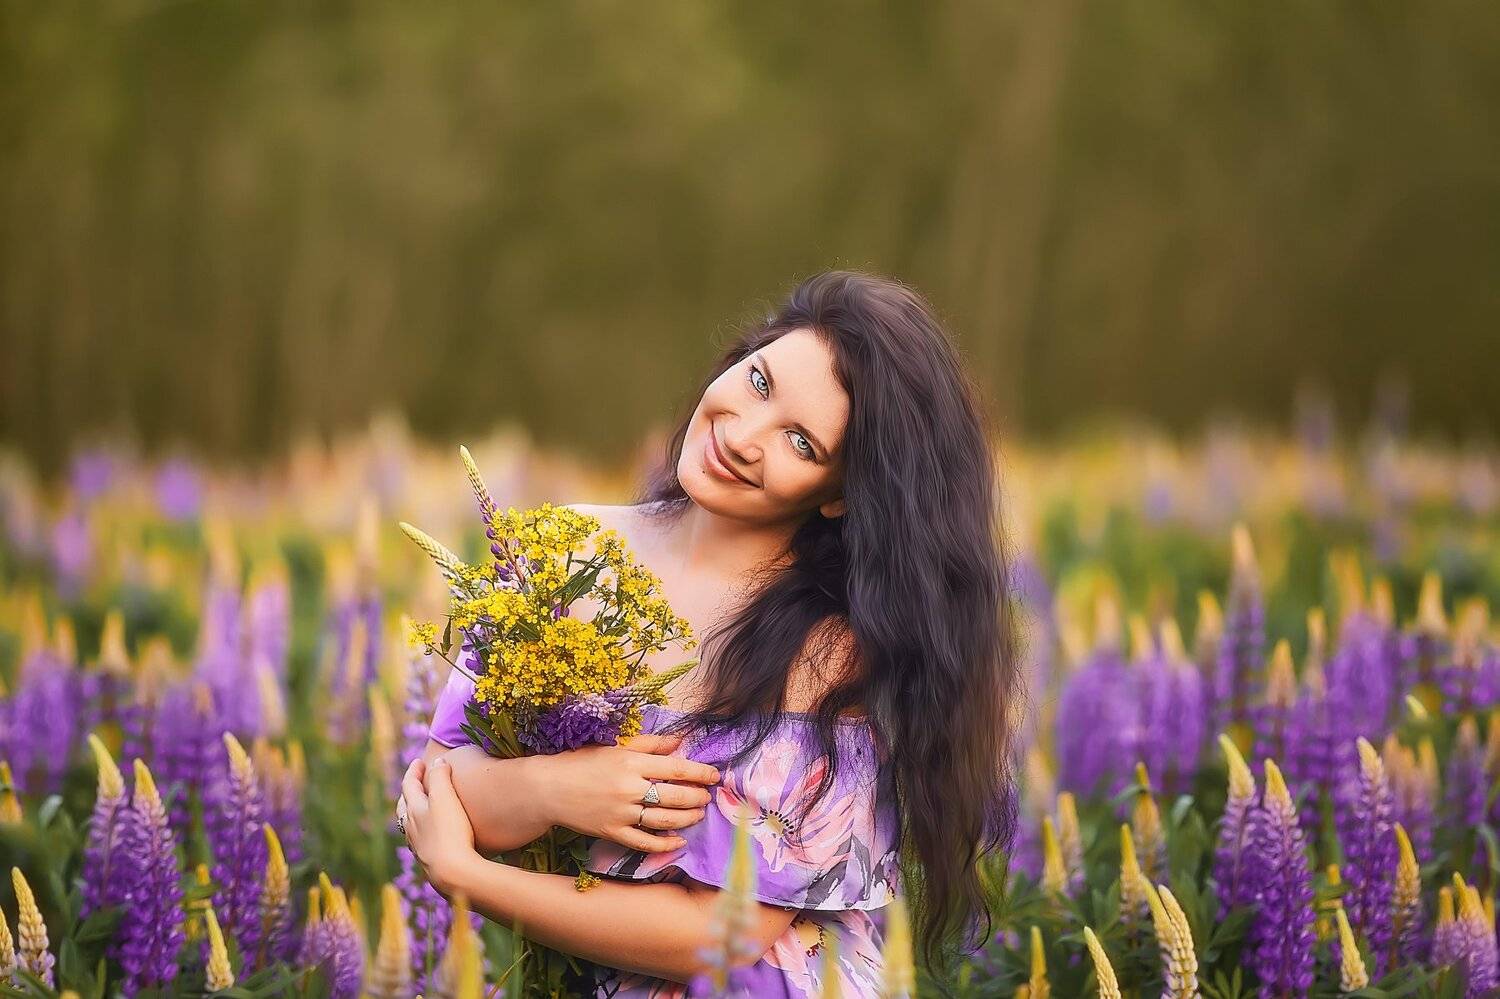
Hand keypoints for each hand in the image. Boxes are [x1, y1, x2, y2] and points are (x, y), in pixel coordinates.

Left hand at [400, 757, 478, 894]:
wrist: (452, 872)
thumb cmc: (450, 831)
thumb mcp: (445, 797)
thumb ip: (440, 775)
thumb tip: (437, 760)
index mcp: (414, 809)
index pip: (408, 785)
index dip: (414, 771)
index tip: (419, 761)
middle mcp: (411, 827)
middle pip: (404, 806)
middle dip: (409, 792)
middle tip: (415, 783)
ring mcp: (419, 845)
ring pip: (410, 825)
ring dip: (413, 812)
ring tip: (421, 809)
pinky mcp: (429, 860)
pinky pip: (420, 840)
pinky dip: (423, 830)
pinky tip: (431, 836)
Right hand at [532, 733, 721, 853]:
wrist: (549, 789)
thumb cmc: (583, 762)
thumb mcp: (616, 747)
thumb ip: (649, 744)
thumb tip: (680, 740)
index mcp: (630, 762)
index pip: (675, 768)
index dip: (699, 773)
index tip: (714, 775)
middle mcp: (628, 788)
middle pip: (674, 796)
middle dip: (697, 797)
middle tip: (706, 797)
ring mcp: (621, 813)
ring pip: (664, 820)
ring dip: (687, 818)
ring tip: (698, 814)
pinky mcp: (612, 832)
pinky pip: (644, 842)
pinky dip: (664, 844)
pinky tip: (678, 841)